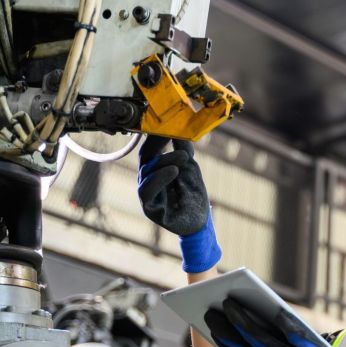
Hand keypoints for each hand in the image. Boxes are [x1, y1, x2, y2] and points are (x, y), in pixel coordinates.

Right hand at [138, 136, 221, 272]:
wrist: (199, 222)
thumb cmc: (192, 195)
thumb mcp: (190, 168)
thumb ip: (184, 149)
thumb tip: (179, 127)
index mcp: (155, 169)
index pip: (151, 148)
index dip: (157, 136)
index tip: (166, 124)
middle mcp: (148, 179)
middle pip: (146, 157)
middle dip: (158, 144)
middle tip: (173, 136)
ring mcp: (146, 193)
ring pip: (147, 171)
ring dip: (165, 161)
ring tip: (183, 157)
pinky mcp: (149, 208)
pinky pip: (147, 190)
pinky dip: (159, 178)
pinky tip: (173, 171)